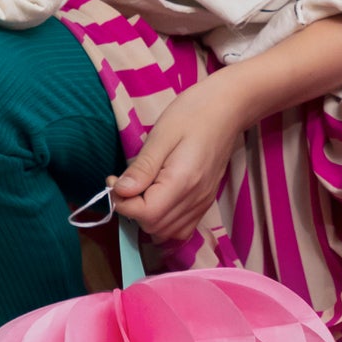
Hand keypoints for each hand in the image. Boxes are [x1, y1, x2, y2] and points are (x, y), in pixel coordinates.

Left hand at [107, 76, 239, 243]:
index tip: (113, 180)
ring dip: (146, 217)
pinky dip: (164, 223)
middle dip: (132, 209)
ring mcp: (203, 203)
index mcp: (183, 181)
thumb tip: (120, 191)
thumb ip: (142, 167)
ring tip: (140, 190)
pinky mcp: (205, 202)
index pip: (146, 213)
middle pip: (154, 226)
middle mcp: (195, 199)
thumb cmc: (193, 113)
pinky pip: (181, 229)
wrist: (228, 108)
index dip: (122, 202)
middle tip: (125, 182)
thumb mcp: (161, 134)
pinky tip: (157, 200)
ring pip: (166, 232)